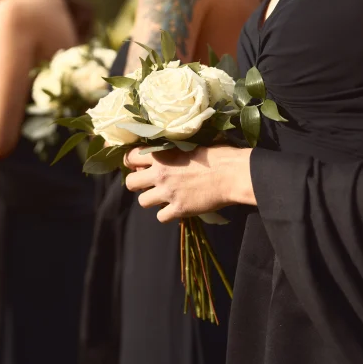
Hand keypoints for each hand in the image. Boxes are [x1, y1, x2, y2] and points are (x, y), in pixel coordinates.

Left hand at [124, 145, 253, 222]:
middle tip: (148, 184)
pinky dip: (167, 214)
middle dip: (136, 183)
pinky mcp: (179, 209)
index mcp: (162, 155)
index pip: (130, 157)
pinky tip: (176, 207)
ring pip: (142, 202)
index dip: (132, 162)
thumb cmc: (216, 155)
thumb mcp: (189, 145)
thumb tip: (162, 154)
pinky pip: (160, 217)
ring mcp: (168, 193)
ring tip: (163, 197)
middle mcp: (160, 174)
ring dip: (151, 200)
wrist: (232, 174)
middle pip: (130, 182)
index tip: (138, 165)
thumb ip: (171, 151)